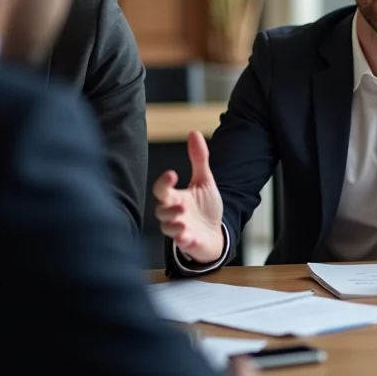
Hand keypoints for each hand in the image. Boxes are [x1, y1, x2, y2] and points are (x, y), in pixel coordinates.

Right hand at [153, 130, 224, 263]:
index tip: (172, 174)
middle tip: (181, 205)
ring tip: (183, 222)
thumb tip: (194, 132)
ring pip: (168, 228)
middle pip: (161, 211)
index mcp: (175, 197)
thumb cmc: (205, 207)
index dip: (163, 182)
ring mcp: (179, 229)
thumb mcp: (205, 181)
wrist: (215, 233)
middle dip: (168, 208)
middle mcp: (173, 214)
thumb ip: (198, 159)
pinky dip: (183, 240)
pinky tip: (188, 236)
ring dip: (173, 225)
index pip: (161, 189)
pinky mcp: (188, 242)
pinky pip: (182, 243)